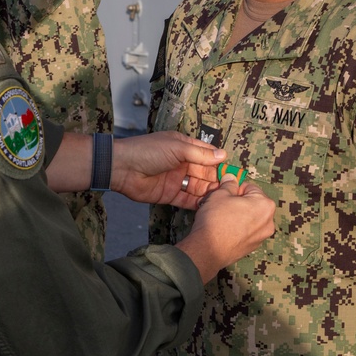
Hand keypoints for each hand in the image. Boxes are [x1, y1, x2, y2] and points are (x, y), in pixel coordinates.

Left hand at [110, 131, 226, 208]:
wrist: (122, 167)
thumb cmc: (148, 151)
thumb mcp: (177, 148)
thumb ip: (200, 154)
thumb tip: (223, 155)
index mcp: (184, 147)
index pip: (207, 155)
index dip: (219, 163)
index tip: (234, 173)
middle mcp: (182, 163)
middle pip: (204, 173)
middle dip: (216, 180)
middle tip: (231, 191)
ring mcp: (176, 179)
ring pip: (197, 188)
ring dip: (209, 193)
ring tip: (223, 201)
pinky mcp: (169, 195)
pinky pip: (186, 200)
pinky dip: (197, 204)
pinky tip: (209, 208)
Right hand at [175, 178, 274, 283]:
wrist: (208, 249)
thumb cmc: (216, 220)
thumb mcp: (220, 194)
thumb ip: (229, 184)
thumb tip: (231, 178)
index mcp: (265, 205)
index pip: (251, 187)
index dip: (236, 188)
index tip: (225, 191)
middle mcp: (268, 221)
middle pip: (253, 203)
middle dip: (238, 201)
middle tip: (222, 203)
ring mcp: (262, 236)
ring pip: (250, 218)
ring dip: (239, 214)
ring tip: (222, 216)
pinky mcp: (253, 247)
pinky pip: (247, 231)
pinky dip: (239, 227)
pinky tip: (225, 228)